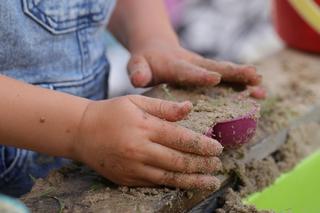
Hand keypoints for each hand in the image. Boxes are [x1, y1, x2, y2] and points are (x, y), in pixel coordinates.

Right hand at [73, 95, 222, 188]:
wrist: (81, 132)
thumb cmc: (111, 112)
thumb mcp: (136, 101)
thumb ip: (164, 107)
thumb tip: (190, 108)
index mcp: (145, 127)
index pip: (182, 138)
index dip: (203, 145)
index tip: (218, 148)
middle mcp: (140, 149)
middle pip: (179, 161)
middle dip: (202, 164)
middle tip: (218, 165)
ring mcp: (133, 167)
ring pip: (170, 178)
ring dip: (193, 181)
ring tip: (211, 182)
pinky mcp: (126, 179)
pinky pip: (155, 184)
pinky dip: (173, 185)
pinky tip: (186, 184)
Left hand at [128, 39, 264, 98]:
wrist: (156, 48)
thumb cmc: (146, 61)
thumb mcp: (137, 65)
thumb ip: (138, 71)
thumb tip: (138, 79)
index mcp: (174, 65)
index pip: (187, 71)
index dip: (200, 75)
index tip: (214, 78)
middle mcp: (193, 64)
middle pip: (215, 67)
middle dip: (234, 73)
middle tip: (254, 77)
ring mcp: (203, 67)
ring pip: (225, 72)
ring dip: (243, 79)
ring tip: (262, 87)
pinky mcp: (209, 71)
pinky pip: (227, 77)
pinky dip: (242, 84)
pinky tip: (258, 92)